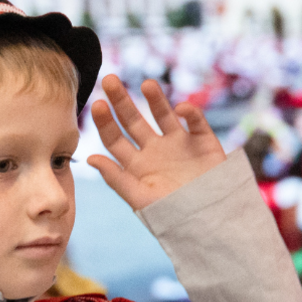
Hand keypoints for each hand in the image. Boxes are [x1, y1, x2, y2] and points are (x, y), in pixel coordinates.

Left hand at [88, 75, 226, 210]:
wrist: (212, 222)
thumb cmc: (172, 215)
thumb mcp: (140, 198)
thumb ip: (115, 178)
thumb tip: (89, 157)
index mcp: (135, 165)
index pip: (114, 139)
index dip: (105, 122)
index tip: (97, 104)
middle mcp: (154, 151)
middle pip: (133, 120)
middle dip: (121, 100)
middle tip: (109, 80)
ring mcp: (179, 144)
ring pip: (164, 115)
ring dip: (156, 99)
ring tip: (147, 84)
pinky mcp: (204, 142)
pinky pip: (196, 121)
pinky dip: (190, 112)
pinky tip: (181, 108)